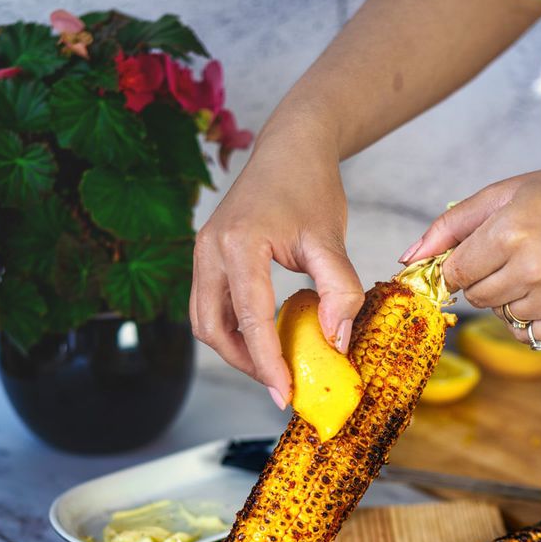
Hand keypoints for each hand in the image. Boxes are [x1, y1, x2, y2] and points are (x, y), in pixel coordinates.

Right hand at [189, 123, 363, 405]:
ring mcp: (202, 252)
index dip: (267, 362)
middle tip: (281, 383)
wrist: (290, 146)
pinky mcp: (206, 256)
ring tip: (273, 364)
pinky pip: (210, 306)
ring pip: (205, 321)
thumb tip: (335, 342)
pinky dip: (233, 330)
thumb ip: (338, 290)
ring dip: (236, 350)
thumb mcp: (332, 239)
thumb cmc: (311, 186)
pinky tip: (263, 338)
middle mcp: (210, 249)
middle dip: (246, 363)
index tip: (285, 394)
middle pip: (214, 328)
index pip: (250, 318)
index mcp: (239, 243)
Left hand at [399, 170, 540, 343]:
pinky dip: (530, 316)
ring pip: (499, 314)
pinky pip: (525, 332)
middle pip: (474, 297)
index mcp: (509, 232)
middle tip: (514, 256)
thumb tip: (408, 259)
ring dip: (509, 297)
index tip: (480, 254)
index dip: (462, 265)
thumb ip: (451, 225)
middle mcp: (530, 268)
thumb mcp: (505, 194)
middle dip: (484, 280)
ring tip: (538, 268)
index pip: (454, 273)